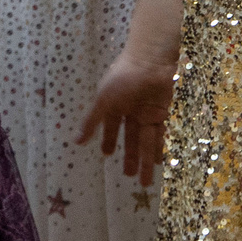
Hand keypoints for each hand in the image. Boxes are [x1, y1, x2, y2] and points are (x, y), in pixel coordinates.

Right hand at [77, 49, 174, 184]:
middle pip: (133, 138)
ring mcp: (150, 111)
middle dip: (131, 157)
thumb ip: (92, 122)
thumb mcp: (103, 101)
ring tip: (146, 180)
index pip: (112, 127)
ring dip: (147, 159)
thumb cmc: (123, 78)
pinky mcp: (166, 111)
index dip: (109, 140)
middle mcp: (134, 110)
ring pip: (148, 140)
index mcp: (116, 105)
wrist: (152, 60)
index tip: (107, 155)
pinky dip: (161, 148)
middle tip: (130, 177)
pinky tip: (159, 162)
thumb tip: (75, 142)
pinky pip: (163, 133)